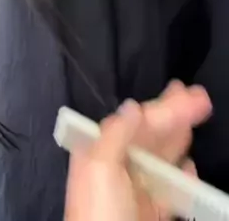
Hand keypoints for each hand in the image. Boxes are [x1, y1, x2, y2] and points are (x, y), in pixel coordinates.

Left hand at [64, 81, 211, 220]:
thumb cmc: (99, 215)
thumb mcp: (100, 169)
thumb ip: (115, 135)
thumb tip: (134, 107)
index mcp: (100, 155)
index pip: (133, 122)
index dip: (160, 106)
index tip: (184, 91)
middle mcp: (117, 171)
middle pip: (150, 137)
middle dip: (174, 115)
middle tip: (200, 97)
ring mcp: (136, 196)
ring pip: (162, 161)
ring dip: (181, 139)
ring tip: (198, 120)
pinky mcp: (151, 218)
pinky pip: (169, 194)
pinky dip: (182, 178)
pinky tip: (190, 167)